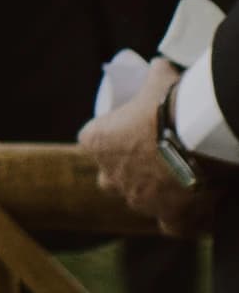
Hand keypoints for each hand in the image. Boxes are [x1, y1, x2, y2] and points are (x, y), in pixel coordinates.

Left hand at [84, 61, 206, 231]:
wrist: (201, 134)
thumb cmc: (173, 102)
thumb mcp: (159, 78)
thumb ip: (153, 74)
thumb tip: (158, 67)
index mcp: (97, 142)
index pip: (92, 140)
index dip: (109, 136)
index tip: (129, 128)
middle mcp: (111, 178)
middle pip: (111, 177)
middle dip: (128, 169)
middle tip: (155, 154)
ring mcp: (140, 202)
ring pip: (142, 201)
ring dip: (156, 191)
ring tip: (184, 176)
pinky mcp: (171, 220)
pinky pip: (172, 225)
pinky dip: (183, 218)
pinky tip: (196, 209)